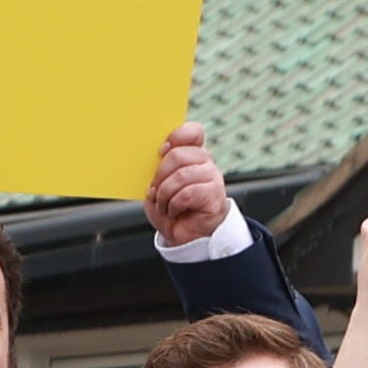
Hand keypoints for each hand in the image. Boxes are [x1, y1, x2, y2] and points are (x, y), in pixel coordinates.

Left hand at [145, 120, 233, 252]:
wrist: (184, 236)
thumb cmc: (170, 209)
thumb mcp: (157, 186)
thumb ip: (156, 170)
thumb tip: (152, 160)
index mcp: (191, 154)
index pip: (193, 132)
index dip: (177, 136)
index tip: (161, 150)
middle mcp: (204, 161)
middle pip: (178, 155)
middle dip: (160, 176)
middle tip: (156, 191)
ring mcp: (212, 176)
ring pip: (181, 175)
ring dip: (165, 194)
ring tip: (164, 205)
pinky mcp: (215, 194)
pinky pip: (187, 193)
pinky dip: (173, 205)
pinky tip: (174, 211)